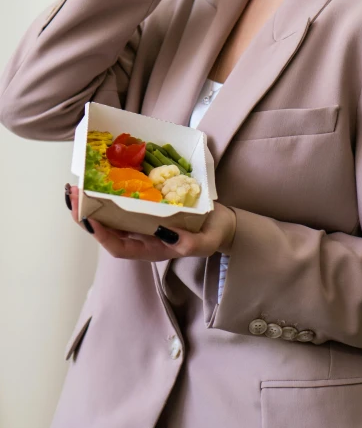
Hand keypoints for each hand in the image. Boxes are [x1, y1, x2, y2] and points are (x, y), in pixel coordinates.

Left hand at [65, 184, 236, 260]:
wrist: (222, 223)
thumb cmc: (214, 234)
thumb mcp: (207, 243)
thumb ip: (191, 244)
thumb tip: (168, 234)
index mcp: (152, 249)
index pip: (119, 247)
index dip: (101, 234)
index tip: (87, 217)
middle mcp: (142, 236)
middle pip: (107, 230)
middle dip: (86, 215)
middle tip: (72, 193)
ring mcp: (143, 221)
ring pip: (110, 215)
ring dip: (91, 202)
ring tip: (76, 185)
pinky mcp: (147, 206)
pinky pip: (123, 201)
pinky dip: (109, 192)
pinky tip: (101, 177)